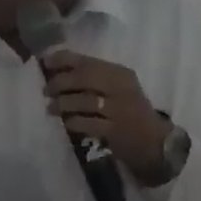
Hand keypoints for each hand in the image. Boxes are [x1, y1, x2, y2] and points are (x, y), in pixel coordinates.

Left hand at [42, 51, 171, 184]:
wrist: (155, 141)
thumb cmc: (132, 111)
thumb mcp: (120, 88)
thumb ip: (96, 78)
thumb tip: (60, 70)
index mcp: (121, 73)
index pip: (89, 61)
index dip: (64, 60)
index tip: (46, 62)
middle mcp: (120, 88)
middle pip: (84, 78)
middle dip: (60, 82)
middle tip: (47, 90)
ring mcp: (118, 110)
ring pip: (84, 101)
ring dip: (62, 103)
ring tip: (51, 107)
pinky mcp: (115, 130)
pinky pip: (87, 123)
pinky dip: (73, 122)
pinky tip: (67, 122)